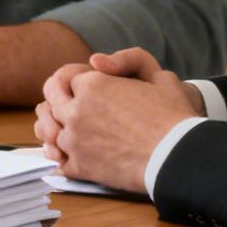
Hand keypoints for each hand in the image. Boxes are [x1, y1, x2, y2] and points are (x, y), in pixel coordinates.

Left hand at [33, 47, 202, 191]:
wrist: (178, 157)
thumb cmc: (173, 116)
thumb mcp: (159, 75)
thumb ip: (127, 59)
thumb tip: (95, 60)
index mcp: (92, 84)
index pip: (67, 77)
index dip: (77, 80)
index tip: (88, 88)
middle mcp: (76, 110)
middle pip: (50, 99)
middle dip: (58, 98)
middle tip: (70, 104)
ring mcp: (74, 140)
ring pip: (49, 130)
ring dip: (56, 127)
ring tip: (68, 129)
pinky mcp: (79, 167)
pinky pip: (58, 160)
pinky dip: (61, 156)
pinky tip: (69, 154)